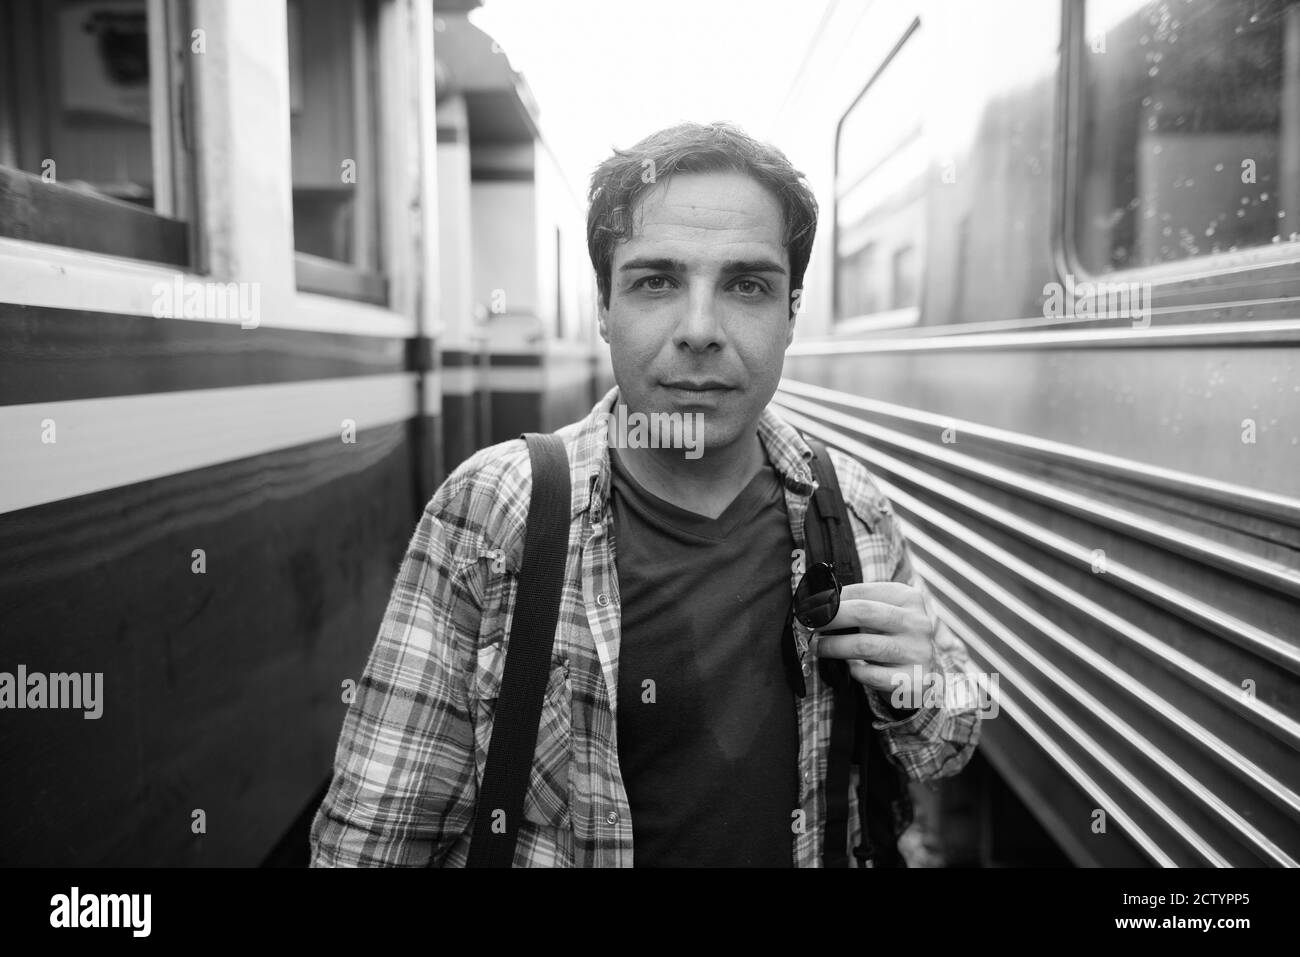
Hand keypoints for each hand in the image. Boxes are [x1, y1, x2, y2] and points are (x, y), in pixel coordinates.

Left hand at [809, 582, 935, 694]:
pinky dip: (854, 670)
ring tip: (817, 647)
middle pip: (862, 612)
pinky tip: (849, 667)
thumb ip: (859, 605)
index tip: (809, 607)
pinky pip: (872, 674)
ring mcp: (917, 651)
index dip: (831, 598)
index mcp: (908, 598)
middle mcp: (917, 622)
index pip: (862, 591)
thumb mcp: (885, 614)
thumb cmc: (894, 639)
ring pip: (864, 645)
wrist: (925, 676)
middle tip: (807, 625)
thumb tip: (817, 603)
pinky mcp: (913, 680)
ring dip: (833, 646)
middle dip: (829, 618)